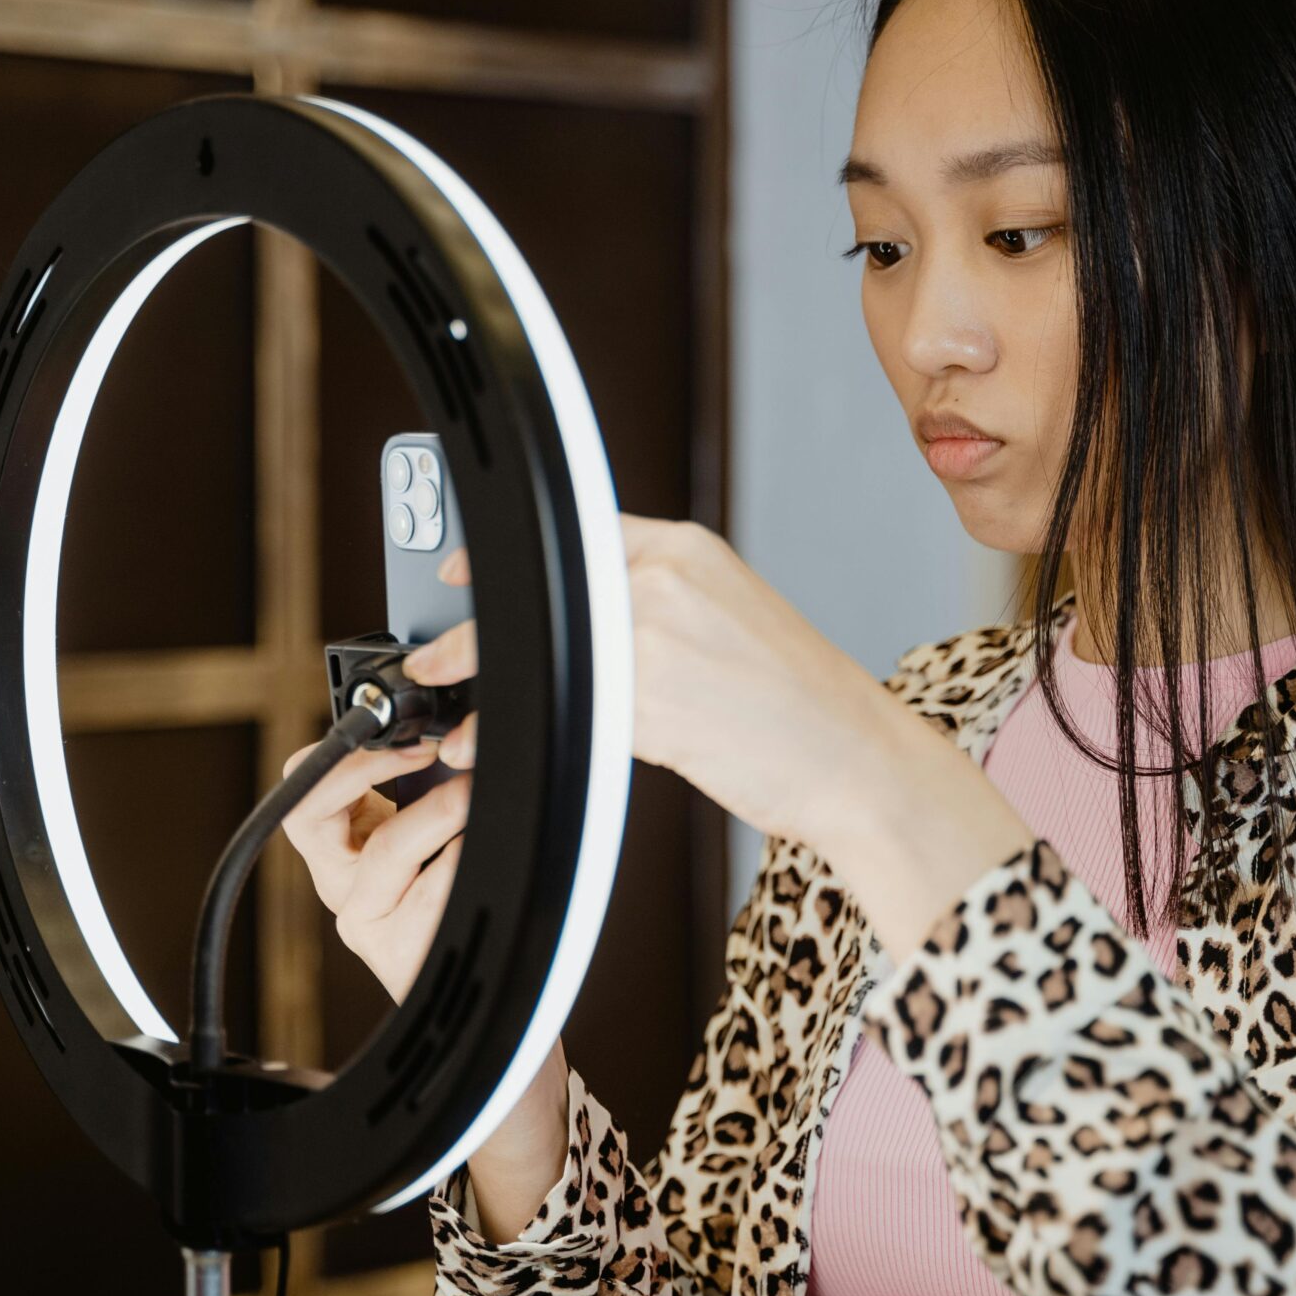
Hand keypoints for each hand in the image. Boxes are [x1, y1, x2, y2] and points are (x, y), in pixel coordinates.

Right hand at [279, 548, 477, 1004]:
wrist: (482, 1005)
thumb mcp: (431, 835)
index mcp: (340, 848)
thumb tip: (457, 726)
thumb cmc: (461, 908)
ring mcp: (367, 921)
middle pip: (314, 812)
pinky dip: (467, 860)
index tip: (397, 731)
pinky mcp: (400, 955)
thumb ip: (425, 785)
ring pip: (387, 849)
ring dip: (440, 812)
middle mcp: (342, 885)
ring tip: (477, 794)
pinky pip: (434, 892)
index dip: (339, 755)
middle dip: (373, 771)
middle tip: (433, 750)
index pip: (301, 787)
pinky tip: (489, 849)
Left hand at [406, 517, 1035, 959]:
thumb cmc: (801, 706)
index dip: (505, 560)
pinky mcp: (652, 699)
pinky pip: (558, 709)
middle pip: (542, 594)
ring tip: (449, 720)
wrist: (858, 758)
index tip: (460, 575)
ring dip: (481, 688)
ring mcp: (658, 635)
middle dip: (474, 632)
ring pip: (541, 653)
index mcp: (688, 551)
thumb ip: (655, 609)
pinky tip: (492, 750)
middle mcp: (668, 580)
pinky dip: (513, 732)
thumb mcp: (730, 622)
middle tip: (436, 660)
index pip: (575, 537)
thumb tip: (582, 631)